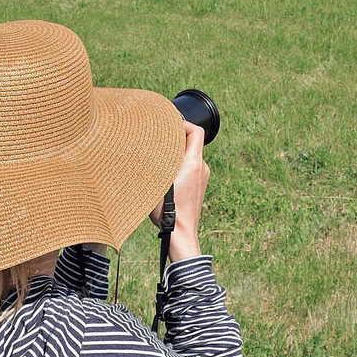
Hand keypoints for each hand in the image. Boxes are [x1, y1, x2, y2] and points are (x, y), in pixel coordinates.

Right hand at [149, 121, 207, 260]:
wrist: (181, 233)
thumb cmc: (168, 210)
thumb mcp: (159, 181)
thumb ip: (159, 160)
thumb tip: (154, 145)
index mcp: (194, 162)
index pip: (196, 131)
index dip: (183, 123)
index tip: (168, 124)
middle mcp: (202, 167)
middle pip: (192, 142)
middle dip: (176, 138)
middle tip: (158, 139)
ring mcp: (202, 177)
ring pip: (190, 155)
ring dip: (176, 153)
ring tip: (159, 157)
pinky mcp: (199, 186)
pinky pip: (190, 167)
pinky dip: (179, 164)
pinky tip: (165, 174)